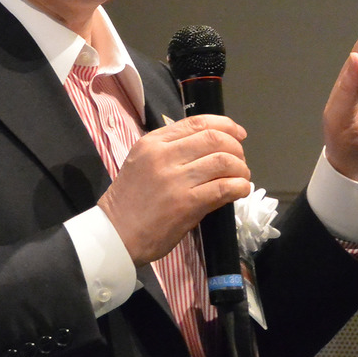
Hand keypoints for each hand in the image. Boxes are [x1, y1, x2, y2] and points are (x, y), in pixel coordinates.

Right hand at [97, 114, 251, 265]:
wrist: (116, 233)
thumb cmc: (130, 200)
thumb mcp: (142, 162)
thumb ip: (170, 150)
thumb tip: (210, 146)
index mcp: (153, 142)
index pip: (197, 122)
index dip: (225, 125)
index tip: (238, 134)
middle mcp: (164, 155)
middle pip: (215, 139)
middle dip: (236, 148)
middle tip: (239, 161)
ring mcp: (176, 179)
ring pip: (223, 161)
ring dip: (241, 169)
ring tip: (241, 177)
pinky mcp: (187, 203)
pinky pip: (224, 187)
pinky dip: (239, 186)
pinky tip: (240, 190)